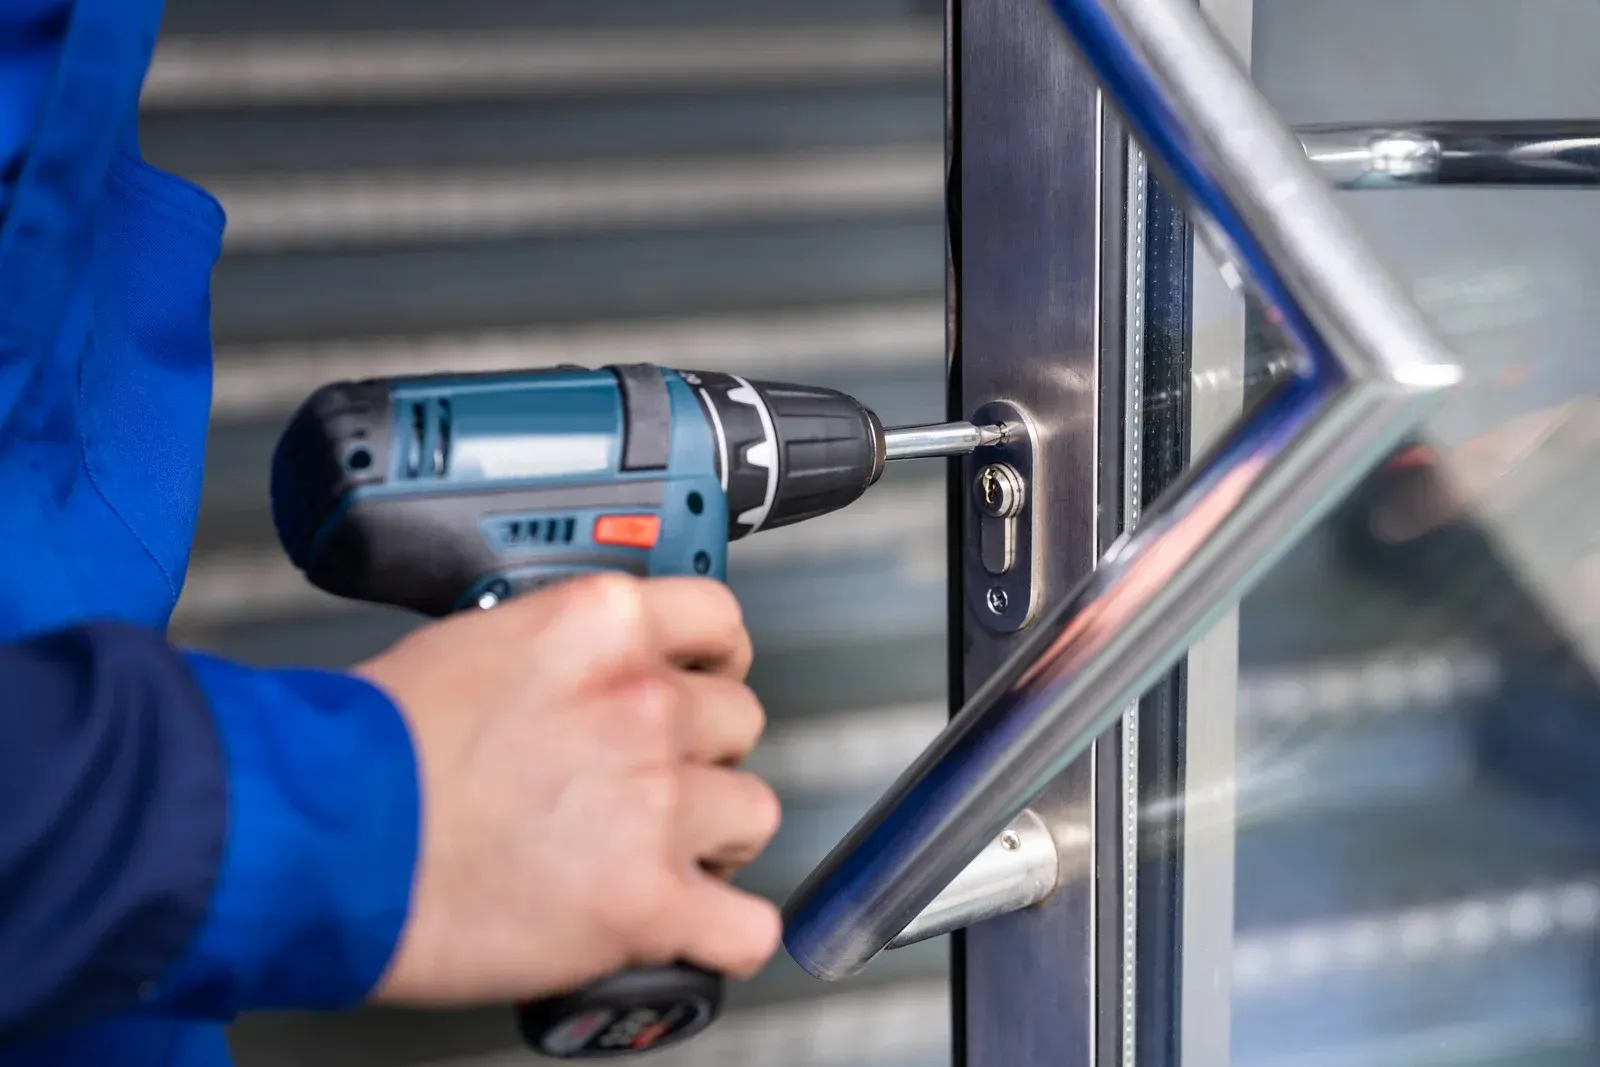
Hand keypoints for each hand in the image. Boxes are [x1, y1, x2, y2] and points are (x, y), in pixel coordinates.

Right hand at [354, 573, 781, 1005]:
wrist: (316, 835)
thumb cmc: (367, 750)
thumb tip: (594, 678)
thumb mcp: (476, 648)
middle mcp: (643, 702)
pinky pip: (745, 924)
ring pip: (752, 812)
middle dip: (698, 754)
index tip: (701, 683)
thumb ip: (563, 657)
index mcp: (602, 626)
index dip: (712, 662)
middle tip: (646, 784)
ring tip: (650, 855)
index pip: (717, 620)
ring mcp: (655, 800)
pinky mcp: (647, 899)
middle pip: (737, 721)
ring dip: (711, 837)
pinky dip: (723, 933)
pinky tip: (690, 929)